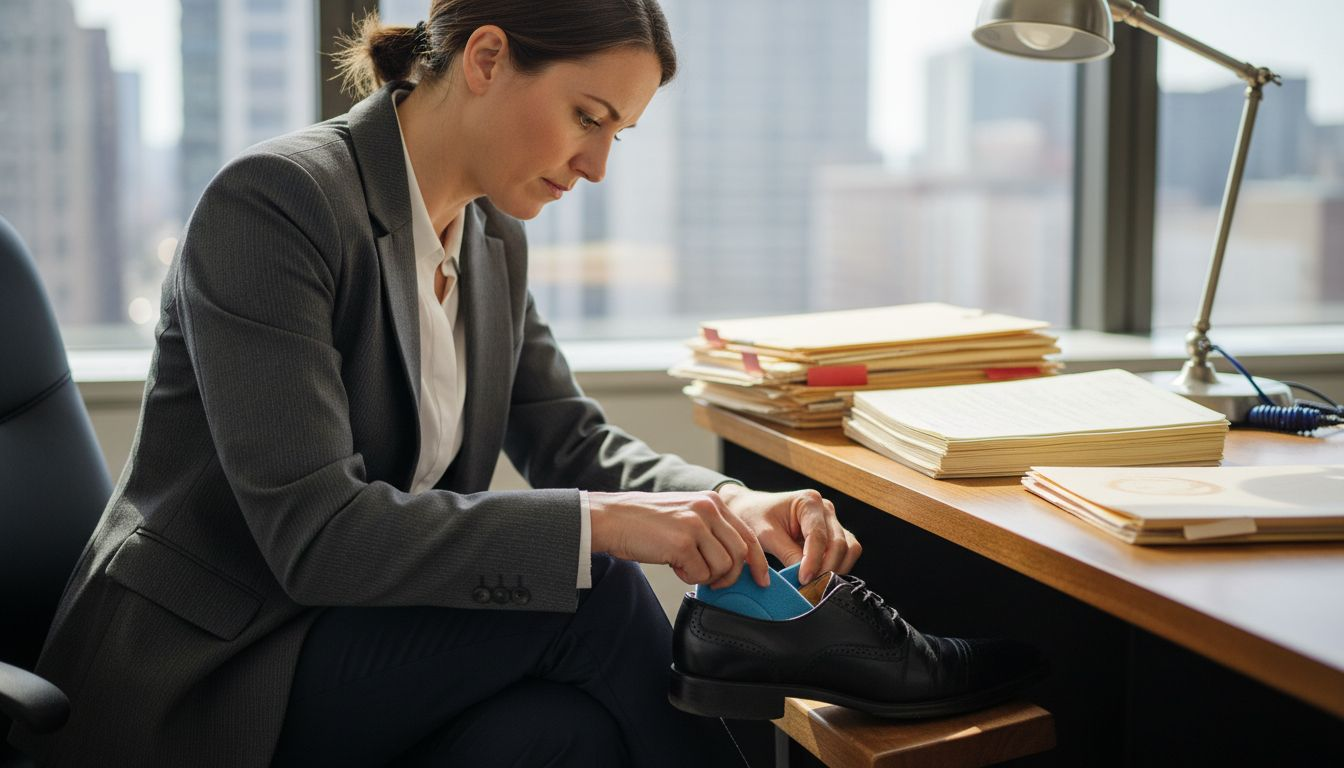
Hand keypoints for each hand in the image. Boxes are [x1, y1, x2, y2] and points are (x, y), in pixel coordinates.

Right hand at [588, 491, 770, 588]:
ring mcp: (695, 525)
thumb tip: (733, 561)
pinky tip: (673, 566)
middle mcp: (708, 509)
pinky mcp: (682, 543)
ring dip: (707, 576)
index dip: (757, 562)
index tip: (762, 580)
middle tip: (714, 582)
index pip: (748, 535)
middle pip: (740, 553)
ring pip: (723, 566)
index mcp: (712, 501)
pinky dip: (687, 577)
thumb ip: (711, 530)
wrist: (612, 519)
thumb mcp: (686, 514)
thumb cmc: (645, 522)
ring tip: (686, 567)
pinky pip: (699, 574)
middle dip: (731, 575)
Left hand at [717, 484, 860, 583]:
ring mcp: (832, 521)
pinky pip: (847, 552)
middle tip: (810, 586)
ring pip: (849, 549)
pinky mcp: (834, 534)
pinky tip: (821, 576)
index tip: (803, 580)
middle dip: (826, 568)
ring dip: (836, 569)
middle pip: (839, 543)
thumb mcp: (765, 535)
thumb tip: (805, 577)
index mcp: (809, 501)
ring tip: (816, 583)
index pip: (819, 536)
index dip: (813, 561)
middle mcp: (826, 509)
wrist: (751, 510)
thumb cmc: (755, 517)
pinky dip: (839, 566)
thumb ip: (787, 554)